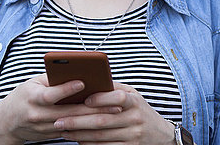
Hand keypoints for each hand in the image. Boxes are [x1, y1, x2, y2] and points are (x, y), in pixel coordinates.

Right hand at [0, 74, 120, 143]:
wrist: (6, 123)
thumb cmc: (23, 97)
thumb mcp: (33, 84)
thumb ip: (52, 79)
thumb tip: (76, 71)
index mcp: (32, 98)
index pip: (50, 94)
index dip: (66, 89)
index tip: (83, 82)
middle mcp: (38, 115)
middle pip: (69, 112)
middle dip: (93, 107)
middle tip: (113, 101)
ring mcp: (45, 128)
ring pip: (74, 124)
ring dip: (95, 118)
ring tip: (114, 110)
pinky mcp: (52, 135)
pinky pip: (73, 130)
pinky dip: (89, 125)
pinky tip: (104, 120)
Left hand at [54, 81, 175, 144]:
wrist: (160, 135)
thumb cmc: (140, 110)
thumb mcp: (134, 96)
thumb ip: (115, 89)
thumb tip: (90, 81)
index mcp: (135, 102)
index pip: (119, 97)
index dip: (101, 98)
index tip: (84, 99)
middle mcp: (135, 119)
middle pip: (102, 120)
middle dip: (77, 120)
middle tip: (59, 120)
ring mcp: (132, 136)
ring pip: (100, 136)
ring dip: (78, 134)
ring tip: (63, 130)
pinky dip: (88, 144)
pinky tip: (77, 140)